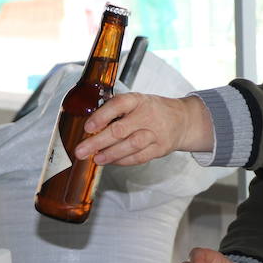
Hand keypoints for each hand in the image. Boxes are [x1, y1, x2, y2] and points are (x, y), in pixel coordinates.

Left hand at [72, 93, 211, 166]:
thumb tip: (89, 128)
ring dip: (111, 154)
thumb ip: (116, 111)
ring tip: (95, 159)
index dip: (101, 116)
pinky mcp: (160, 148)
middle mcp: (147, 115)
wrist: (182, 120)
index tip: (87, 127)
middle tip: (81, 151)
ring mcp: (156, 133)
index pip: (118, 104)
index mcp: (138, 100)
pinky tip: (111, 162)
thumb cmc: (152, 110)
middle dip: (98, 142)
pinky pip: (140, 157)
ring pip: (131, 145)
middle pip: (120, 129)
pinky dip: (123, 161)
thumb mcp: (136, 102)